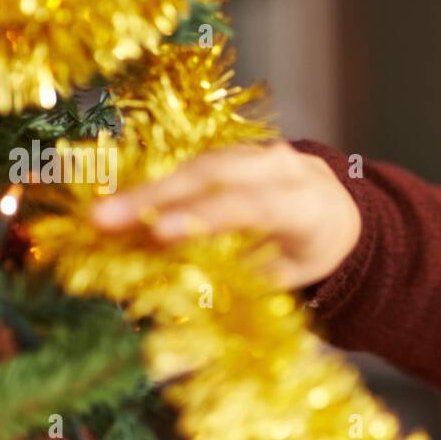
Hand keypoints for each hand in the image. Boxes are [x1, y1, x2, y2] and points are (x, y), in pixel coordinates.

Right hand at [90, 140, 360, 289]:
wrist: (339, 209)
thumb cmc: (311, 249)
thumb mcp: (293, 275)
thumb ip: (246, 277)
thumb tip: (186, 290)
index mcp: (307, 204)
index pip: (253, 206)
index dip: (205, 217)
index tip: (159, 233)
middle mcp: (284, 168)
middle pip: (215, 175)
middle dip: (156, 197)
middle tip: (102, 220)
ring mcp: (258, 152)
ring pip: (197, 165)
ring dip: (146, 189)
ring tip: (101, 215)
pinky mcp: (235, 150)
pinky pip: (193, 164)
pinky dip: (159, 184)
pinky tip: (123, 203)